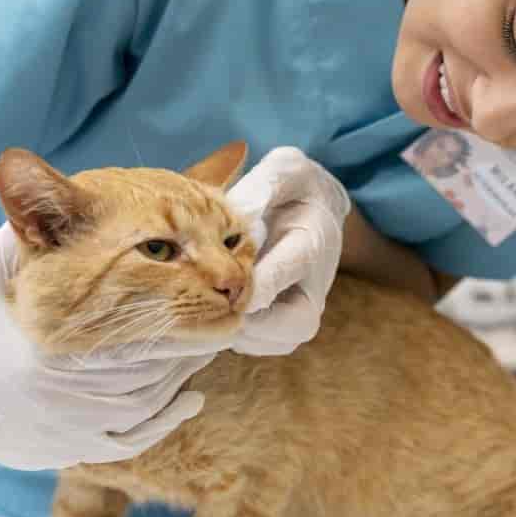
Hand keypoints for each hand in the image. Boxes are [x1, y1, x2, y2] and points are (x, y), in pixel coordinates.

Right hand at [0, 226, 217, 469]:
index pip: (131, 335)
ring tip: (209, 344)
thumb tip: (43, 168)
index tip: (205, 293)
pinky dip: (164, 420)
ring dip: (181, 374)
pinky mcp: (62, 452)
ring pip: (146, 404)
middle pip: (147, 370)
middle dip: (188, 343)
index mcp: (42, 351)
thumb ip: (31, 224)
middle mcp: (53, 398)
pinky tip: (191, 398)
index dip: (177, 314)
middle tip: (221, 317)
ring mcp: (59, 431)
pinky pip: (129, 442)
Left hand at [225, 147, 351, 356]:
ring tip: (200, 306)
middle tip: (205, 304)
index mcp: (313, 244)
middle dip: (247, 320)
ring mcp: (300, 311)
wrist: (315, 210)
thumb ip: (263, 187)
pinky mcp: (284, 326)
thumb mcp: (284, 171)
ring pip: (270, 341)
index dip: (253, 285)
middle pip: (292, 326)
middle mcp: (314, 287)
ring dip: (233, 330)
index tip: (222, 287)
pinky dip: (230, 335)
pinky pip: (257, 344)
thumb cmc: (294, 188)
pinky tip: (206, 310)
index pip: (286, 272)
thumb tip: (241, 215)